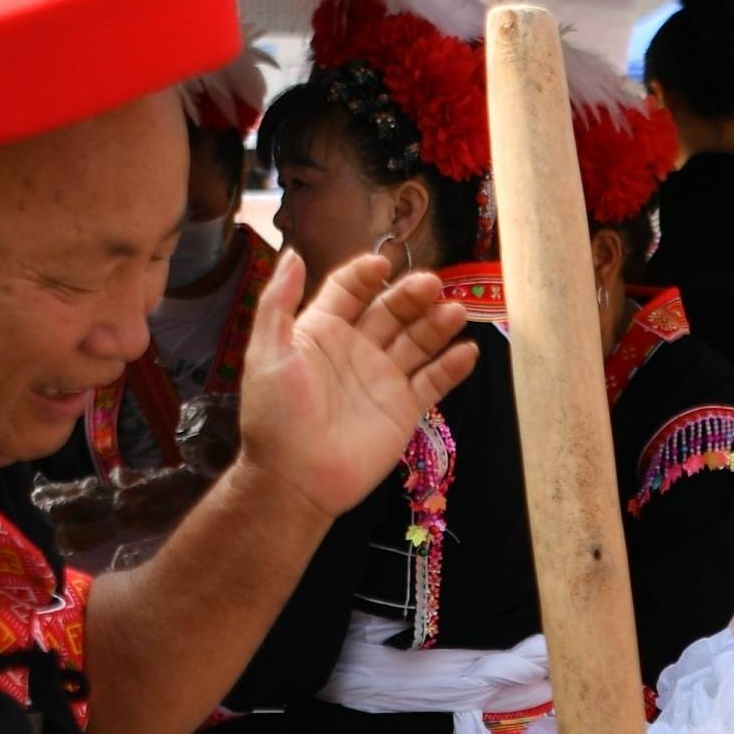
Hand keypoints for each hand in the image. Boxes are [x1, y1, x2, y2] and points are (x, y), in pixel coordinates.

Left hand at [234, 247, 479, 517]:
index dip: (365, 275)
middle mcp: (356, 348)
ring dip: (437, 324)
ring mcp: (383, 378)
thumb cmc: (274, 417)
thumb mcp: (266, 353)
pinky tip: (467, 351)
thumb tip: (292, 253)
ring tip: (455, 311)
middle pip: (390, 310)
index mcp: (322, 330)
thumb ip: (278, 302)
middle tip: (431, 286)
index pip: (349, 289)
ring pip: (417, 341)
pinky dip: (452, 367)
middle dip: (411, 295)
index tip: (382, 265)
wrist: (293, 480)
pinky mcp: (404, 409)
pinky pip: (434, 382)